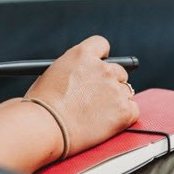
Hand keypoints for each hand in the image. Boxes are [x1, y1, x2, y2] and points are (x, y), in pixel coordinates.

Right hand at [25, 35, 139, 155]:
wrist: (44, 128)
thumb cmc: (40, 106)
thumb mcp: (51, 75)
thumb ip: (71, 71)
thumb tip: (80, 77)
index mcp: (82, 55)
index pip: (102, 45)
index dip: (101, 57)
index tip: (100, 65)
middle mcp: (102, 68)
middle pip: (118, 71)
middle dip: (110, 83)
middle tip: (98, 98)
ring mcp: (115, 89)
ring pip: (126, 91)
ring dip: (116, 100)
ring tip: (96, 115)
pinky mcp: (124, 110)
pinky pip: (133, 110)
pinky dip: (123, 117)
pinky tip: (107, 123)